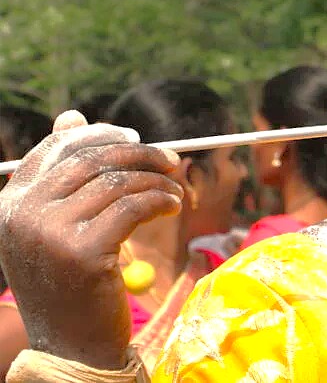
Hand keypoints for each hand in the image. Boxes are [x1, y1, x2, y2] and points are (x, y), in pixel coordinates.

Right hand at [0, 111, 182, 368]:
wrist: (73, 345)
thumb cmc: (72, 281)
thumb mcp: (57, 226)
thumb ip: (64, 176)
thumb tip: (71, 115)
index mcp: (11, 204)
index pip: (57, 149)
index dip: (100, 136)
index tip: (133, 138)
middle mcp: (23, 215)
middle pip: (92, 159)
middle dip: (140, 154)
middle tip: (171, 161)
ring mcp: (49, 233)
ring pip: (118, 182)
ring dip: (158, 182)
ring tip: (177, 192)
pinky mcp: (83, 252)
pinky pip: (134, 206)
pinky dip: (162, 201)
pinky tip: (174, 207)